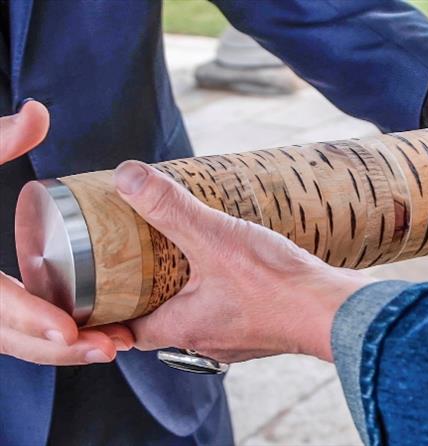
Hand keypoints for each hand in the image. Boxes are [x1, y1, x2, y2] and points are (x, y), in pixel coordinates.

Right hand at [0, 101, 133, 364]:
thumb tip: (38, 112)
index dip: (28, 317)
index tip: (70, 329)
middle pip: (6, 338)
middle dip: (58, 349)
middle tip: (111, 346)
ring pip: (11, 344)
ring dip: (59, 351)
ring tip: (113, 345)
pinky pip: (11, 335)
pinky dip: (46, 340)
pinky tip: (89, 335)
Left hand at [115, 161, 374, 362]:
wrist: (336, 313)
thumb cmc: (276, 286)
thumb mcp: (215, 238)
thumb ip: (170, 208)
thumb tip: (127, 178)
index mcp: (181, 328)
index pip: (128, 331)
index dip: (113, 311)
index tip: (106, 286)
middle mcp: (205, 342)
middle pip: (163, 323)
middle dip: (153, 294)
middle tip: (145, 260)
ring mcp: (238, 340)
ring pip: (200, 318)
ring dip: (191, 293)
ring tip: (190, 257)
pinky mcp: (265, 330)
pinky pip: (233, 313)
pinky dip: (225, 293)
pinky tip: (238, 268)